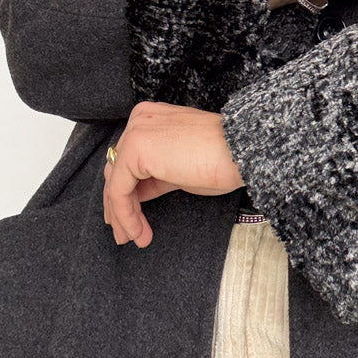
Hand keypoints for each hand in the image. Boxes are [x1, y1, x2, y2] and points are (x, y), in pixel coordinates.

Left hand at [103, 101, 242, 247]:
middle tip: (124, 234)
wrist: (241, 152)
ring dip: (122, 215)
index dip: (125, 193)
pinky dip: (126, 214)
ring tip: (133, 237)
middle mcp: (141, 121)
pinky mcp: (135, 148)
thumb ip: (156, 176)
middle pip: (117, 170)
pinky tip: (137, 231)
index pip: (128, 160)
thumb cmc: (224, 159)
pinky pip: (120, 189)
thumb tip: (138, 193)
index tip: (128, 219)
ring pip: (116, 181)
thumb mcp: (180, 170)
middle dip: (118, 206)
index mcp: (153, 120)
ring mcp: (137, 132)